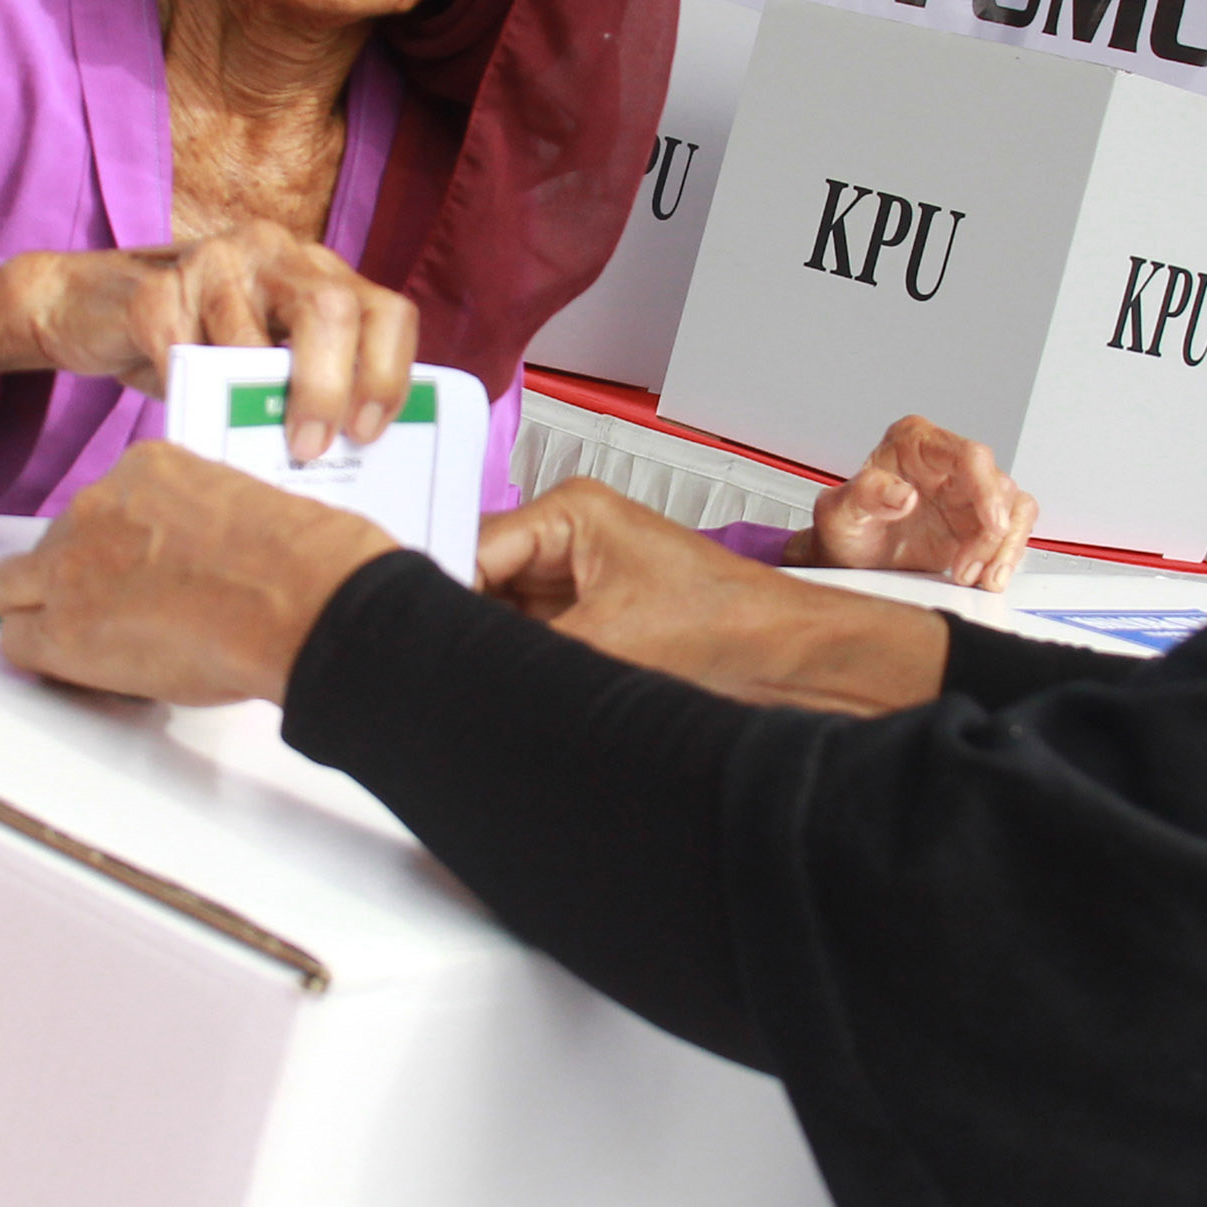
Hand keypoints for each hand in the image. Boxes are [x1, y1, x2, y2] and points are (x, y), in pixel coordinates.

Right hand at [0, 222, 415, 460]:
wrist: (95, 311)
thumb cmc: (199, 347)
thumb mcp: (267, 364)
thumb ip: (305, 388)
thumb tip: (343, 462)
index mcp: (320, 274)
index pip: (385, 312)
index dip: (387, 374)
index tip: (365, 433)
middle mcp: (276, 254)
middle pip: (329, 308)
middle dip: (327, 386)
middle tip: (309, 446)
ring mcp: (214, 261)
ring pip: (249, 330)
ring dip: (247, 396)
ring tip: (245, 439)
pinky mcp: (156, 287)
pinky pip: (179, 345)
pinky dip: (187, 389)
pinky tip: (187, 408)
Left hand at [0, 443, 395, 704]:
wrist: (295, 600)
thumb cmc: (295, 562)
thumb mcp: (236, 508)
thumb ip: (191, 520)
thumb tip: (185, 558)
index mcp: (144, 469)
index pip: (97, 508)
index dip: (108, 549)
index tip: (127, 571)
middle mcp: (96, 506)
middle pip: (49, 546)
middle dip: (71, 578)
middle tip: (108, 613)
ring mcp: (70, 565)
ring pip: (16, 592)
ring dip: (51, 615)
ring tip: (103, 647)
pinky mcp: (62, 626)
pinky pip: (20, 643)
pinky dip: (40, 657)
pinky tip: (76, 669)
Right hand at [482, 477, 951, 713]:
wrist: (795, 665)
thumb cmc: (730, 626)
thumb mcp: (602, 643)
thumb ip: (518, 655)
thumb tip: (450, 667)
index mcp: (569, 511)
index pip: (469, 547)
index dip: (438, 595)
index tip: (410, 637)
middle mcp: (567, 540)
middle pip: (476, 583)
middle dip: (462, 627)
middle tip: (439, 670)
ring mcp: (576, 585)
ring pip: (497, 620)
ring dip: (491, 654)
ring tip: (473, 686)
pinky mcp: (589, 627)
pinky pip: (528, 647)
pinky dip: (517, 672)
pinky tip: (504, 696)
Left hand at [786, 414, 1037, 589]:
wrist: (847, 561)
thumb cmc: (843, 528)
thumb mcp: (838, 513)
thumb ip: (865, 496)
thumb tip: (903, 494)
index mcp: (915, 444)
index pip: (968, 455)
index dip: (987, 489)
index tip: (992, 524)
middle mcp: (947, 463)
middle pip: (999, 485)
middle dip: (993, 534)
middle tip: (968, 570)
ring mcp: (967, 493)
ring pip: (1015, 509)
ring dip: (1003, 549)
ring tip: (974, 579)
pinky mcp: (979, 523)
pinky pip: (1012, 532)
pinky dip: (1005, 557)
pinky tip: (983, 578)